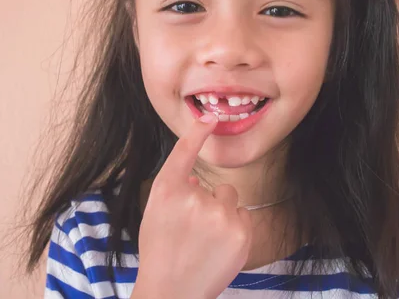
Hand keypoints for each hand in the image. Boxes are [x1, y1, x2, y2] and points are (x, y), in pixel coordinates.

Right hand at [132, 114, 251, 298]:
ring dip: (223, 214)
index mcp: (167, 191)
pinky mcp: (241, 233)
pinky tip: (218, 247)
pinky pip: (243, 216)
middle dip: (210, 202)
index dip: (197, 132)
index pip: (184, 152)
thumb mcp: (155, 214)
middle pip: (217, 187)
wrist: (172, 291)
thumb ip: (174, 190)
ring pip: (231, 200)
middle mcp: (194, 198)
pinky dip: (234, 228)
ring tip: (206, 240)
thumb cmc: (160, 251)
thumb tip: (196, 179)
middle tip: (193, 231)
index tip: (210, 118)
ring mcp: (220, 216)